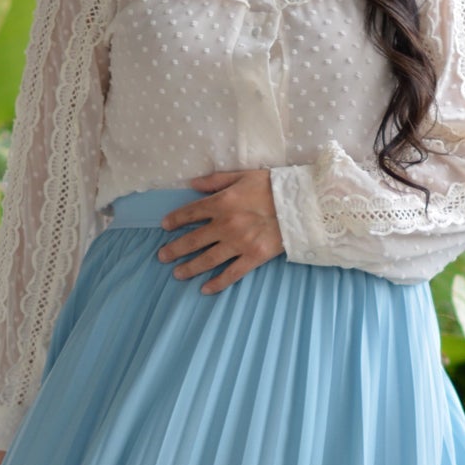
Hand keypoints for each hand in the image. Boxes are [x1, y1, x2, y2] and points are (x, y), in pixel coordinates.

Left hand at [156, 169, 284, 292]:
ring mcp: (239, 243)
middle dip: (175, 249)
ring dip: (189, 268)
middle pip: (193, 240)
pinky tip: (205, 289)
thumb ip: (216, 180)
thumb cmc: (274, 186)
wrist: (303, 203)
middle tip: (162, 256)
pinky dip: (217, 283)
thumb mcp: (243, 175)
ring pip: (208, 259)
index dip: (175, 220)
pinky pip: (231, 273)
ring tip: (177, 274)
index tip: (164, 227)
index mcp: (222, 202)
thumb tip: (192, 184)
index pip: (191, 213)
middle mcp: (226, 225)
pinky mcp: (254, 257)